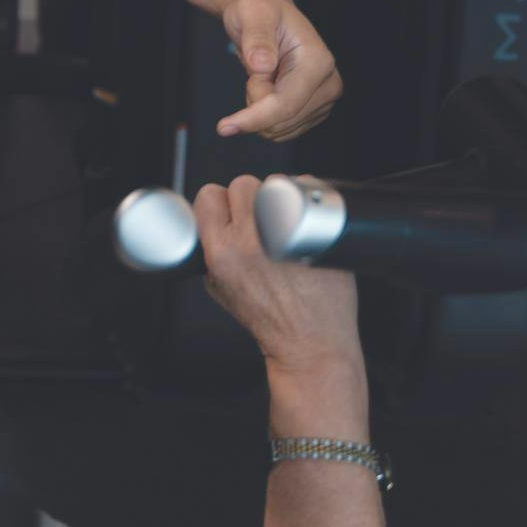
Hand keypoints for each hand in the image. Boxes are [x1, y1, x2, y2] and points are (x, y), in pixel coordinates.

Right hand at [196, 176, 360, 376]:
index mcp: (223, 252)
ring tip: (285, 225)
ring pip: (276, 184)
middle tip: (260, 221)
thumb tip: (213, 222)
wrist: (311, 342)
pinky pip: (309, 191)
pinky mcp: (317, 234)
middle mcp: (253, 239)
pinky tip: (306, 222)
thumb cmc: (269, 320)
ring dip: (278, 198)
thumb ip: (211, 252)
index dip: (219, 202)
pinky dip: (307, 199)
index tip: (229, 211)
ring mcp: (287, 234)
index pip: (209, 195)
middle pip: (243, 184)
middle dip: (250, 199)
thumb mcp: (220, 289)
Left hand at [218, 0, 341, 139]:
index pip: (285, 105)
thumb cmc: (260, 12)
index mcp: (318, 62)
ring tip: (262, 74)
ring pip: (279, 128)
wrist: (270, 17)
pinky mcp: (315, 110)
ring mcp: (325, 99)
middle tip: (255, 68)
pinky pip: (280, 129)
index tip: (224, 127)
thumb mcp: (251, 14)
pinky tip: (267, 87)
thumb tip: (262, 65)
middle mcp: (329, 84)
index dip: (254, 118)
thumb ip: (257, 38)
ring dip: (258, 106)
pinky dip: (264, 113)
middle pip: (280, 120)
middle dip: (254, 102)